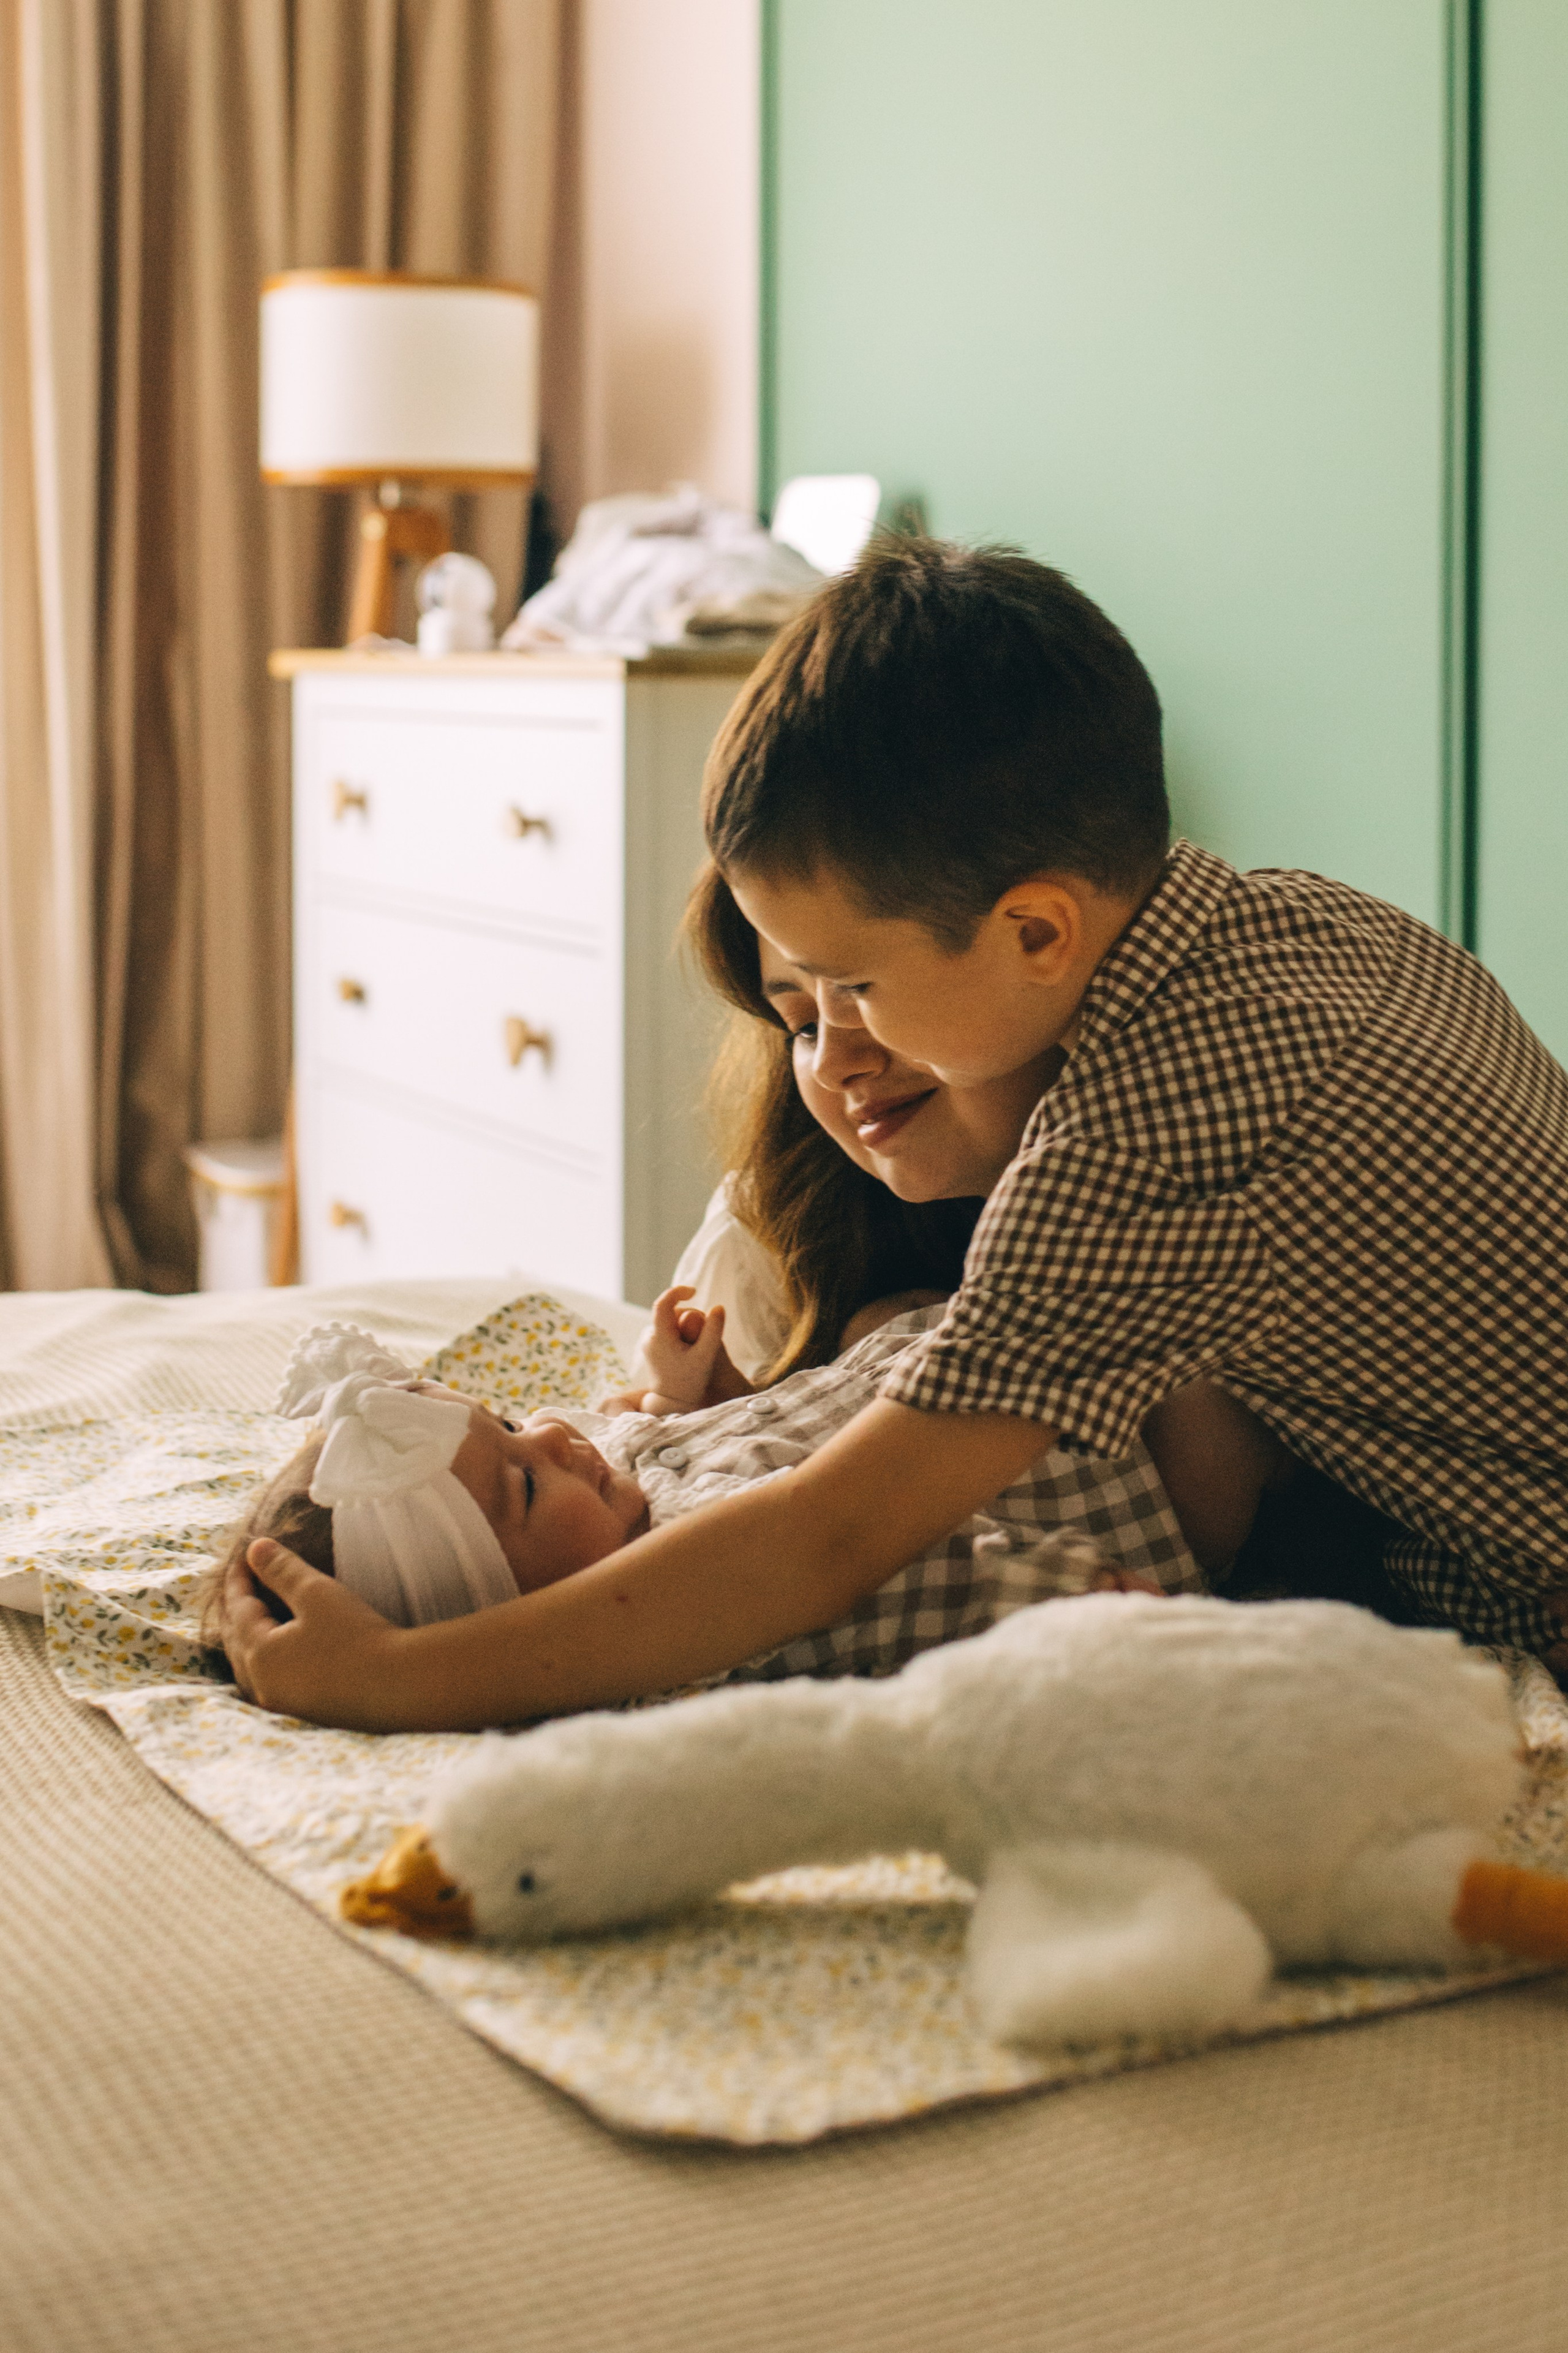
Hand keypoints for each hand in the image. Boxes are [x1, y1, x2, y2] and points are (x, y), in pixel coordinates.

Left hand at [220, 1539, 408, 1728]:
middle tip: (241, 1582)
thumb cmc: (356, 1636)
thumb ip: (282, 1570)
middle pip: (236, 1639)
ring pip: (248, 1666)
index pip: (237, 1608)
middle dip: (235, 1608)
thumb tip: (254, 1548)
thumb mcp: (317, 1594)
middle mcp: (261, 1684)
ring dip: (245, 1637)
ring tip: (251, 1616)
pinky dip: (263, 1659)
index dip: (238, 1579)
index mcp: (258, 1654)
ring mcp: (280, 1703)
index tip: (243, 1555)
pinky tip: (275, 1654)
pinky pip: (267, 1681)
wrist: (399, 1686)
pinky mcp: (301, 1712)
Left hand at [631, 1286, 750, 1414]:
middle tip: (705, 1336)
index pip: (663, 1304)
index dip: (678, 1291)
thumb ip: (713, 1331)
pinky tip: (689, 1349)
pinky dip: (681, 1333)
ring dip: (687, 1326)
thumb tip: (718, 1307)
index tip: (694, 1291)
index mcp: (659, 1337)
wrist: (673, 1402)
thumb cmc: (690, 1381)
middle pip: (672, 1312)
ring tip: (697, 1348)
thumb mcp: (706, 1356)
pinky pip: (668, 1330)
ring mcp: (648, 1342)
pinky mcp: (651, 1346)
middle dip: (691, 1317)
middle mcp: (649, 1337)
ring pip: (671, 1321)